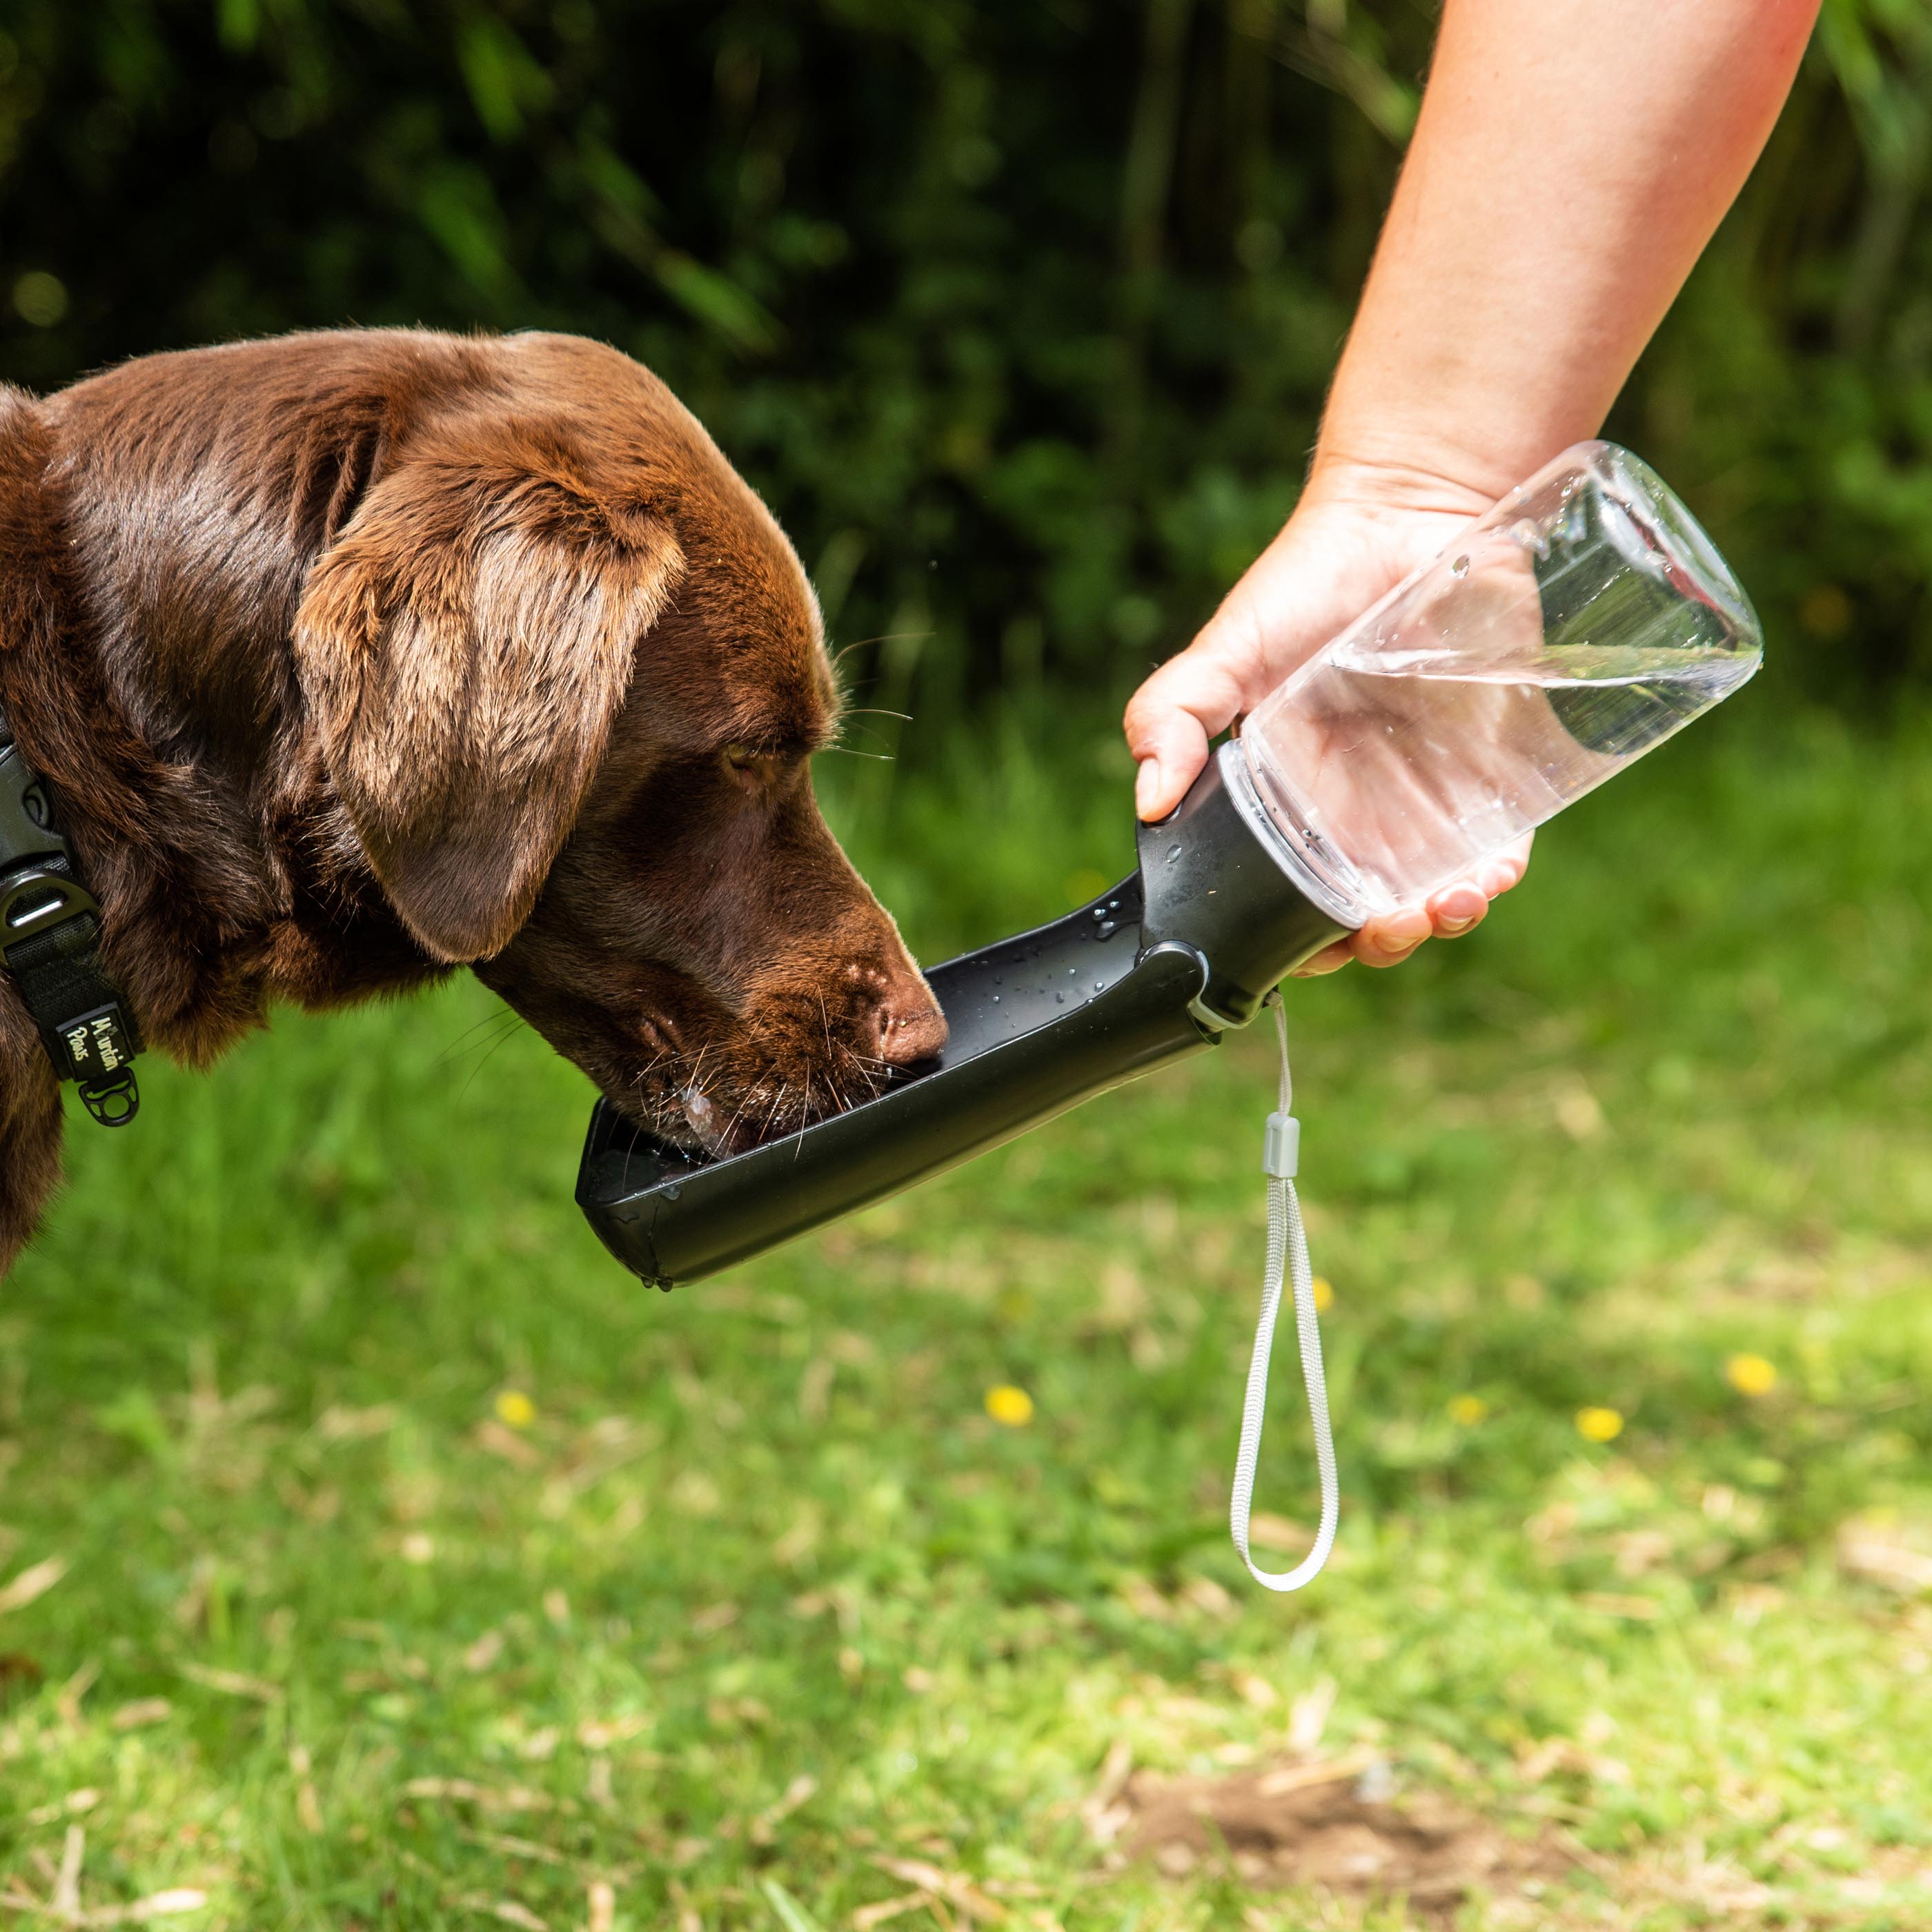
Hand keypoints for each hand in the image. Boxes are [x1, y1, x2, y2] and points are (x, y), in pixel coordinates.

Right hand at [1123, 463, 1533, 974]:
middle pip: (1362, 914)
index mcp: (1284, 806)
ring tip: (1444, 907)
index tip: (1310, 945)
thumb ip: (1170, 714)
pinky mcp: (1492, 774)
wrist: (1415, 512)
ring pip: (1434, 896)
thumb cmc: (1307, 583)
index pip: (1284, 902)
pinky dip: (1496, 877)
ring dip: (1440, 922)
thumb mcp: (1225, 650)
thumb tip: (1147, 803)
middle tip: (1388, 925)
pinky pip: (1498, 848)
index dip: (1296, 942)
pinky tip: (1490, 874)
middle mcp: (1354, 814)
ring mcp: (1425, 798)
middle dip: (1376, 942)